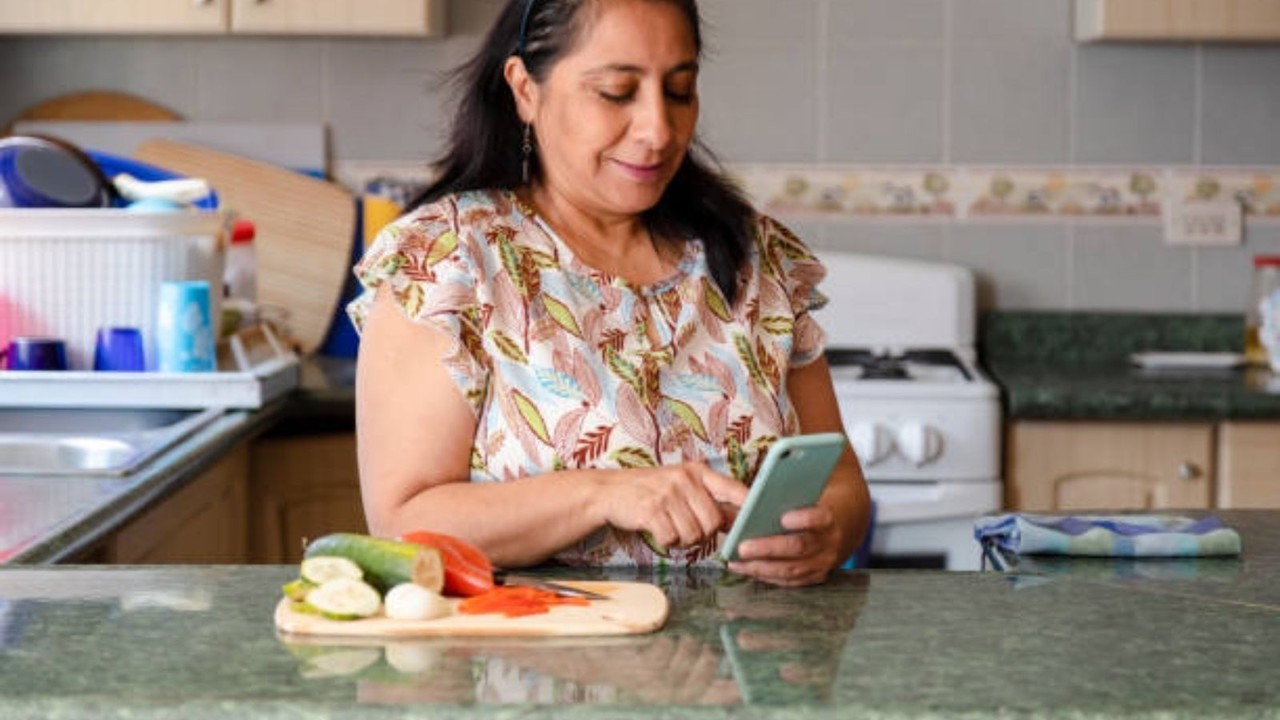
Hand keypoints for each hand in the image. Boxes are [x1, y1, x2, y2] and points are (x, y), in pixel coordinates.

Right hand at [597, 463, 746, 550]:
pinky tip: (658, 530)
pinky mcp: (652, 511)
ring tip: (670, 527)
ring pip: (694, 535)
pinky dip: (667, 542)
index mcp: (698, 471)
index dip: (748, 507)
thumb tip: (740, 519)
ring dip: (683, 540)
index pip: (734, 489)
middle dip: (704, 533)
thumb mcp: (681, 484)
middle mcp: (685, 479)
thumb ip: (709, 498)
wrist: (610, 491)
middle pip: (714, 522)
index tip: (756, 520)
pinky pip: (672, 539)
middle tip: (687, 528)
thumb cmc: (650, 490)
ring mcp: (667, 494)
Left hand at [726, 504, 843, 586]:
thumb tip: (737, 508)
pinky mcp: (814, 578)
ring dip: (760, 567)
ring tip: (735, 562)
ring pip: (791, 569)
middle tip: (742, 547)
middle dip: (768, 548)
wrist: (836, 529)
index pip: (819, 517)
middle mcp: (829, 543)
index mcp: (828, 518)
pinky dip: (765, 576)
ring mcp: (823, 563)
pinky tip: (746, 569)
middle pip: (798, 547)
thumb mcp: (800, 498)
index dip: (803, 518)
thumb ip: (775, 501)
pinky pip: (788, 581)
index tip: (783, 517)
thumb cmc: (808, 509)